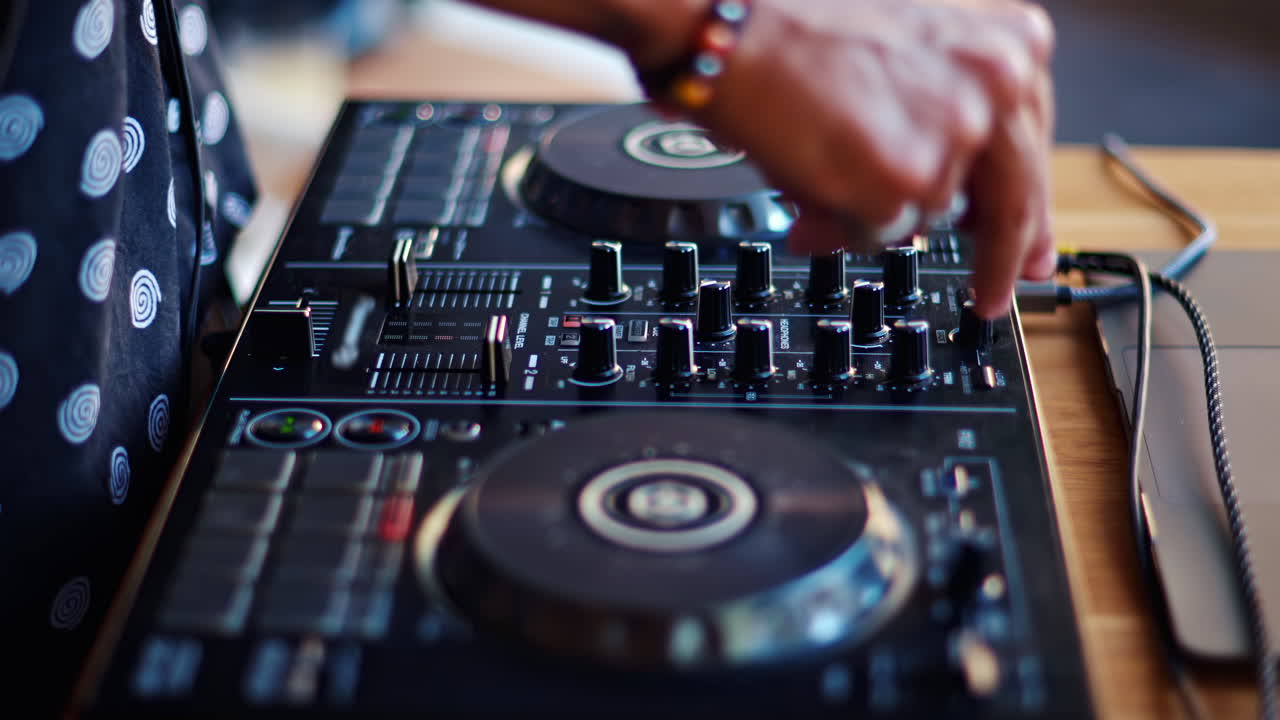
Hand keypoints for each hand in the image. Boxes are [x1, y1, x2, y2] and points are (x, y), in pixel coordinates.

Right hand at [689, 0, 1056, 317]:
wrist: (733, 29)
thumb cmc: (797, 23)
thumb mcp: (904, 51)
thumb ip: (941, 121)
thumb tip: (936, 209)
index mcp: (1006, 39)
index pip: (1030, 146)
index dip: (1026, 207)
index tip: (1031, 250)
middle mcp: (997, 82)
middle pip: (1013, 202)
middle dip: (999, 258)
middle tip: (990, 294)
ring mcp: (955, 134)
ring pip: (929, 216)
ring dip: (879, 212)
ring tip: (823, 168)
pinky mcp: (906, 180)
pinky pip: (880, 233)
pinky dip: (842, 221)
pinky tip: (812, 177)